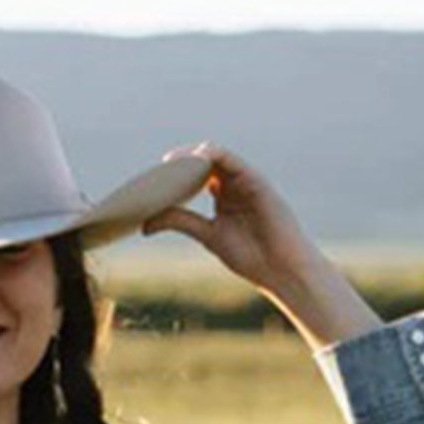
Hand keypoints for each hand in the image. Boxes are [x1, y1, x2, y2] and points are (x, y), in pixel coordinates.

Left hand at [141, 144, 319, 289]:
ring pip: (219, 157)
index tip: (154, 178)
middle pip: (205, 161)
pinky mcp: (258, 182)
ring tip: (174, 160)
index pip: (196, 173)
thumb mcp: (208, 235)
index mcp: (223, 194)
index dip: (176, 172)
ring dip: (196, 155)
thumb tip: (144, 224)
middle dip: (183, 160)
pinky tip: (200, 156)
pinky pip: (236, 162)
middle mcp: (235, 183)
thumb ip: (181, 222)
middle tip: (161, 167)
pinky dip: (218, 156)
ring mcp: (247, 181)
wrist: (280, 268)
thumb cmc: (250, 254)